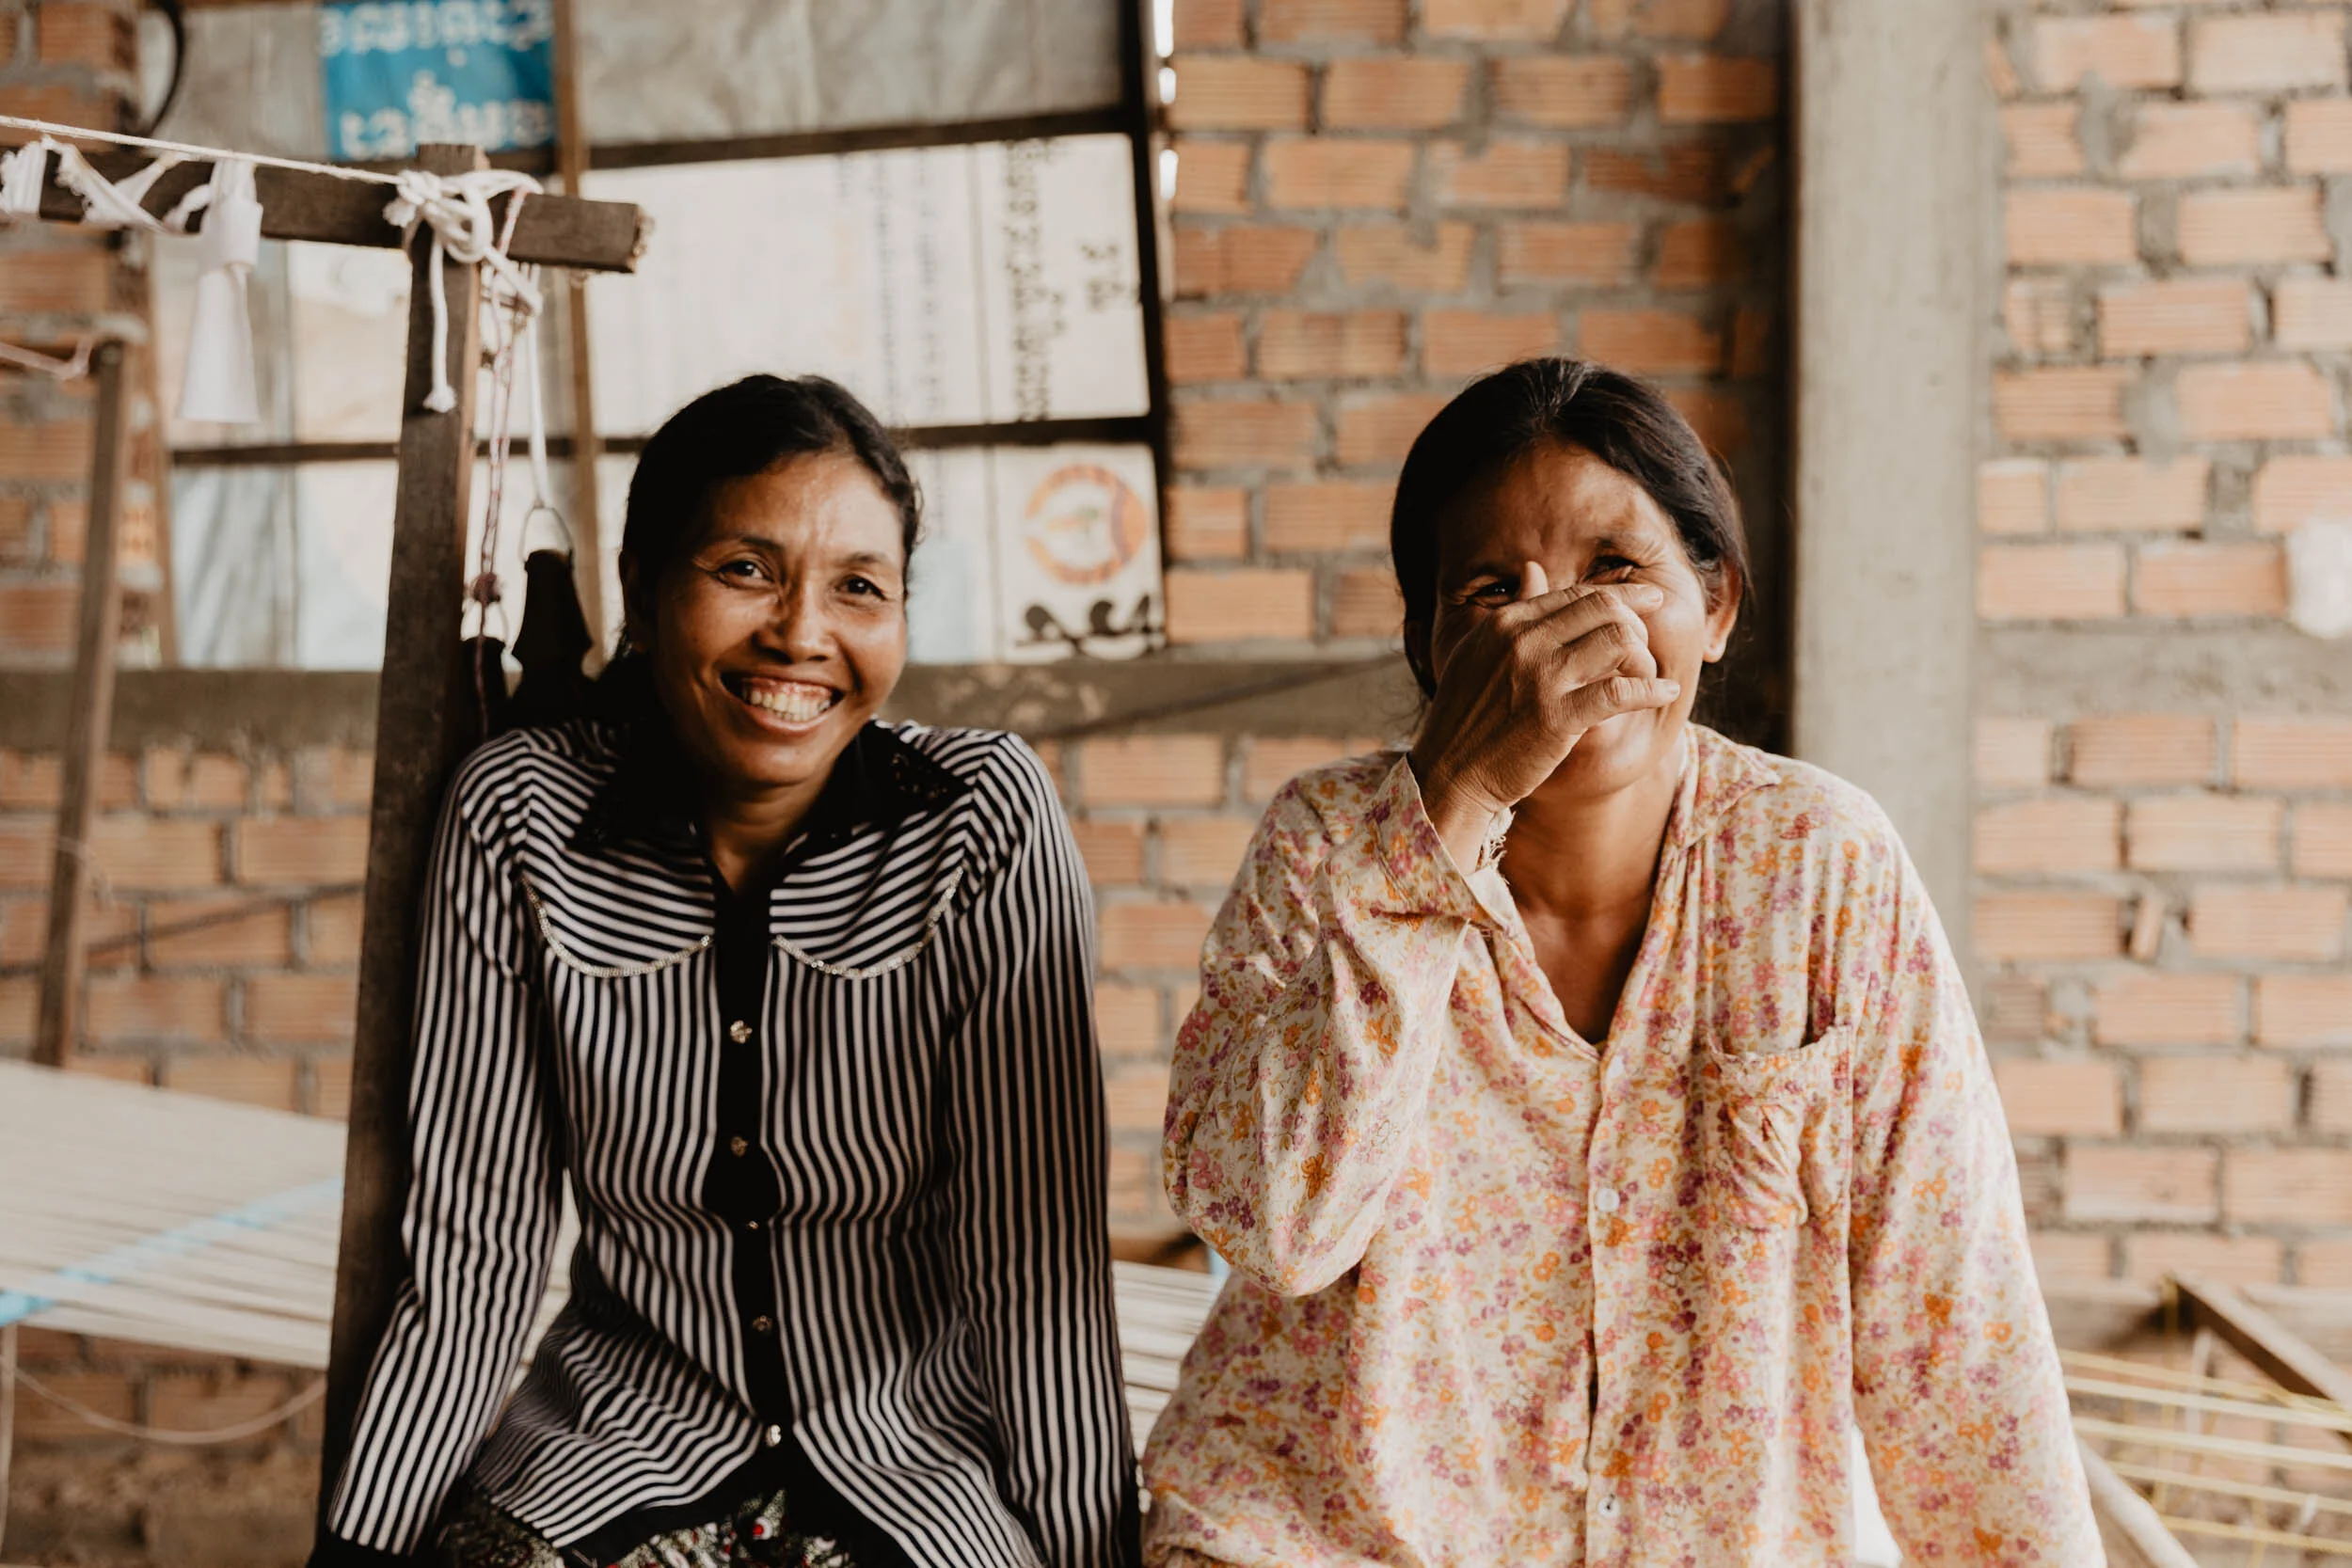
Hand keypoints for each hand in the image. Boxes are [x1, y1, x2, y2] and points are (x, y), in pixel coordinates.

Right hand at [1406, 561, 1681, 871]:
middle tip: (1650, 638)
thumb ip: (1514, 612)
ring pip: (1618, 641)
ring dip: (1643, 656)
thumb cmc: (1467, 715)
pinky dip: (1651, 690)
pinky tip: (1665, 692)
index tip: (1648, 601)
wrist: (1449, 773)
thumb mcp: (1480, 651)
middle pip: (1603, 609)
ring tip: (1648, 673)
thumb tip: (1533, 568)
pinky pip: (1620, 691)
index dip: (1621, 595)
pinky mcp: (1557, 717)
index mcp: (1504, 623)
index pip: (1576, 594)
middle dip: (1637, 620)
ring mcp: (1540, 678)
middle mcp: (1523, 642)